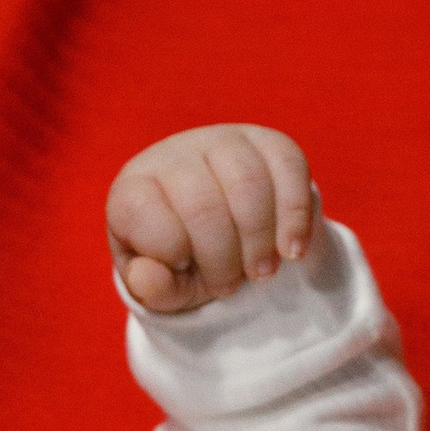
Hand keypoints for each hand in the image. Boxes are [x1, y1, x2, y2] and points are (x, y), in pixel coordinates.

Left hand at [107, 124, 316, 313]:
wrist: (221, 236)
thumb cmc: (183, 264)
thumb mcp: (163, 287)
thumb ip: (150, 289)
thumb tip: (148, 278)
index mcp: (134, 190)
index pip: (151, 218)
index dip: (176, 256)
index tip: (187, 273)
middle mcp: (173, 154)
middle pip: (204, 206)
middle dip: (223, 259)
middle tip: (232, 285)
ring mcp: (221, 141)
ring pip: (247, 183)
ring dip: (259, 241)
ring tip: (262, 271)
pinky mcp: (266, 141)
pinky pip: (288, 165)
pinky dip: (295, 215)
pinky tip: (293, 249)